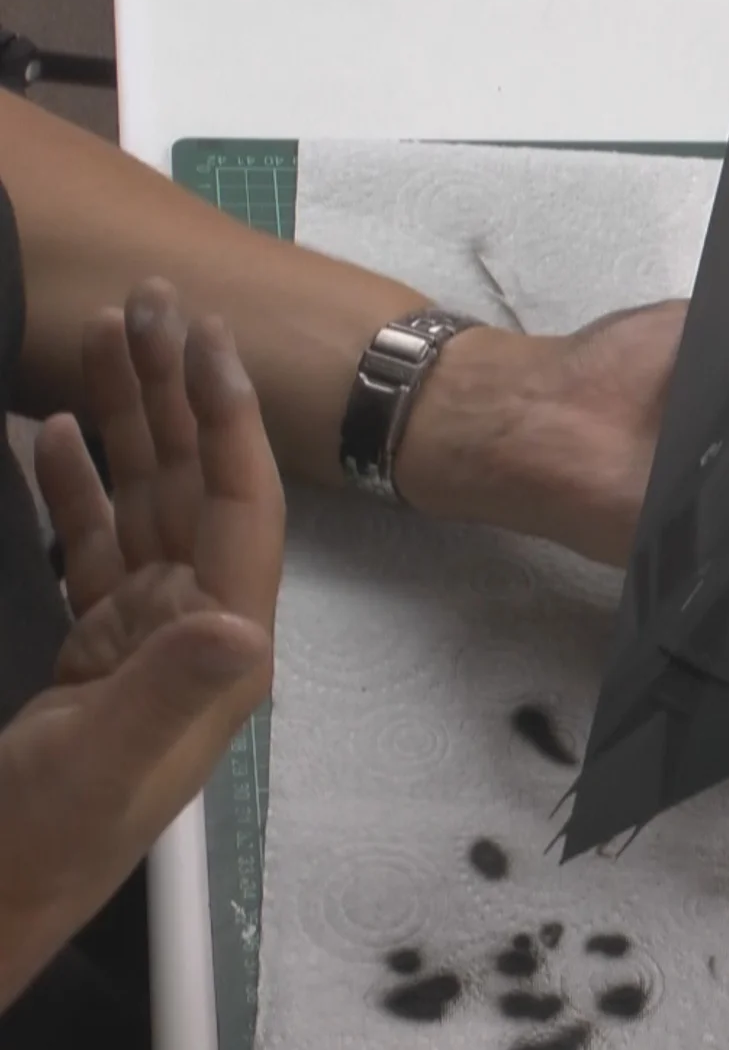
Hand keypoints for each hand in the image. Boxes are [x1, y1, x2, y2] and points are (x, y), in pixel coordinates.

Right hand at [0, 279, 283, 1006]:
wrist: (0, 890)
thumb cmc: (51, 840)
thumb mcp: (105, 768)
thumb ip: (170, 694)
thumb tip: (235, 622)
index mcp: (221, 645)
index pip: (238, 507)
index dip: (227, 419)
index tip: (207, 337)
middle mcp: (197, 625)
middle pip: (193, 485)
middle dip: (175, 395)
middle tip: (150, 304)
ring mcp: (143, 630)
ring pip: (141, 500)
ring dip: (124, 422)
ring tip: (100, 337)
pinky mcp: (91, 643)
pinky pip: (91, 541)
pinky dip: (73, 482)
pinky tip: (44, 430)